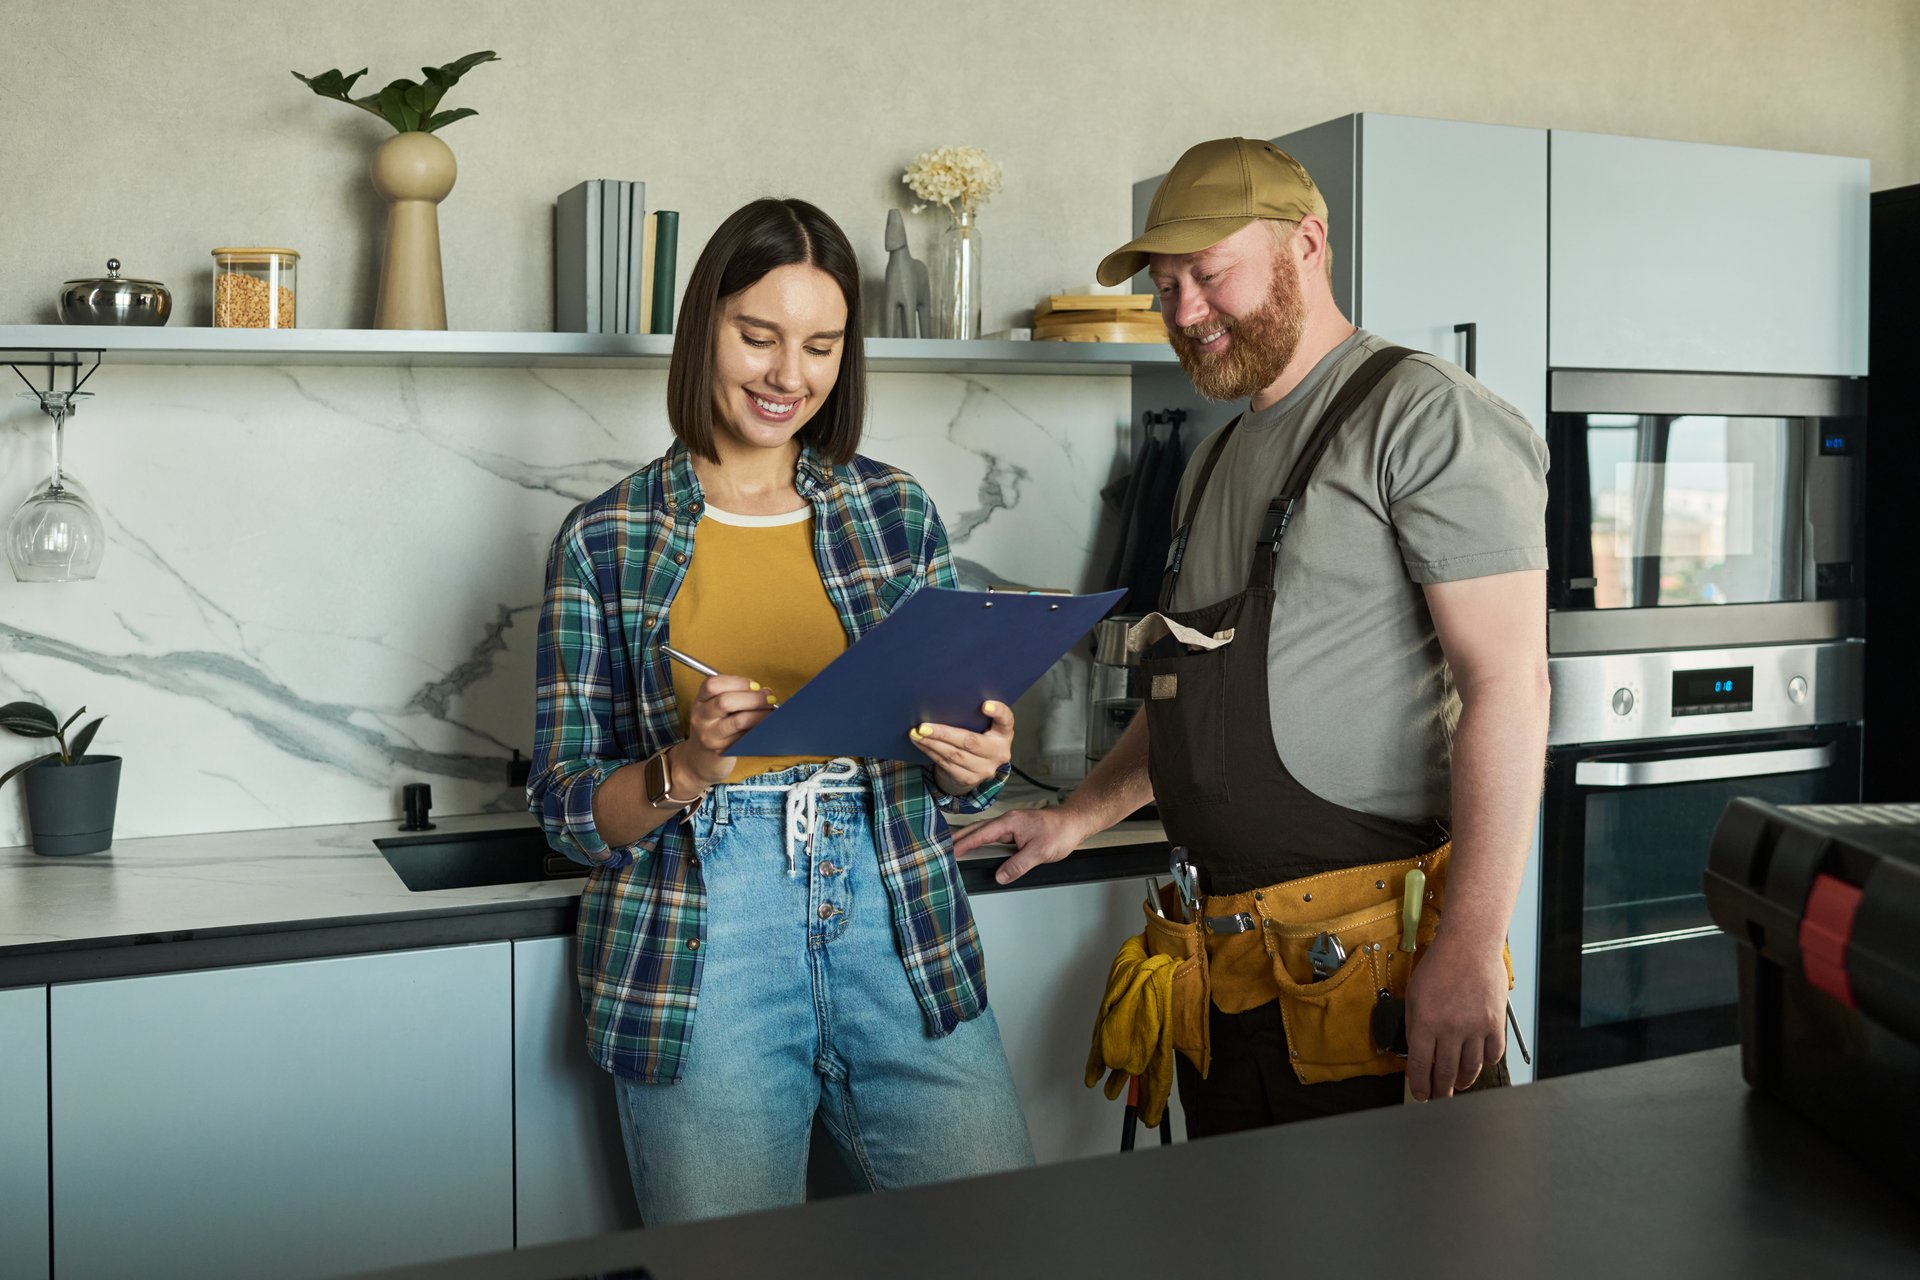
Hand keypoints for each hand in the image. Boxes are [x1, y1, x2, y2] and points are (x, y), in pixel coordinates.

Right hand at [673, 674, 777, 789]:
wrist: (698, 760)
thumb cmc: (714, 728)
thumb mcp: (715, 709)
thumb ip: (735, 696)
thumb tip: (765, 692)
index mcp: (700, 701)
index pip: (712, 684)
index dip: (737, 681)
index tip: (755, 685)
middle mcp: (701, 717)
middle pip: (725, 701)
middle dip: (753, 698)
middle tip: (769, 698)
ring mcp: (710, 736)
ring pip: (738, 721)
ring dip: (760, 714)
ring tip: (771, 713)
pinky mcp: (722, 751)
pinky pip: (745, 737)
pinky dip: (759, 729)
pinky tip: (765, 727)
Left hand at [910, 699, 1013, 796]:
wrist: (978, 767)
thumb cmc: (979, 736)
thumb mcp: (984, 725)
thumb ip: (974, 715)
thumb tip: (943, 700)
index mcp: (1004, 733)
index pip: (1006, 719)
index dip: (998, 712)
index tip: (985, 705)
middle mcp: (998, 753)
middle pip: (970, 742)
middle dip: (944, 734)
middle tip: (924, 727)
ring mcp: (984, 769)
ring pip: (954, 755)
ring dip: (932, 744)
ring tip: (917, 734)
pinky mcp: (969, 778)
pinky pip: (946, 764)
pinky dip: (930, 752)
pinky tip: (921, 744)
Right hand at [953, 806, 1089, 884]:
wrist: (1074, 823)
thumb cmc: (1060, 832)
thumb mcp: (1039, 852)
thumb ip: (1017, 865)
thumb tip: (1000, 876)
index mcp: (1010, 822)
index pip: (980, 834)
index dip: (964, 844)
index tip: (949, 851)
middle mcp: (1008, 821)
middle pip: (977, 829)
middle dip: (958, 838)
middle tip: (942, 848)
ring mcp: (1011, 824)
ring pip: (984, 831)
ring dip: (968, 839)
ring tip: (954, 848)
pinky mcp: (1016, 829)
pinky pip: (993, 835)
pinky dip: (981, 840)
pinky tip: (978, 847)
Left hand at [1403, 931, 1508, 1100]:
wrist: (1469, 945)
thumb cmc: (1440, 964)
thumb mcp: (1414, 994)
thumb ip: (1415, 1024)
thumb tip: (1417, 1052)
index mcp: (1425, 1022)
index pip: (1420, 1066)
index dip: (1419, 1086)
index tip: (1420, 1095)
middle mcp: (1450, 1029)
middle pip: (1445, 1072)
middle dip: (1440, 1090)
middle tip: (1439, 1096)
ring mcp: (1475, 1028)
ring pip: (1470, 1068)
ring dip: (1462, 1081)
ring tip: (1457, 1084)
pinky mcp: (1495, 1024)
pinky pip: (1492, 1054)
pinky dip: (1485, 1063)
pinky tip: (1478, 1063)